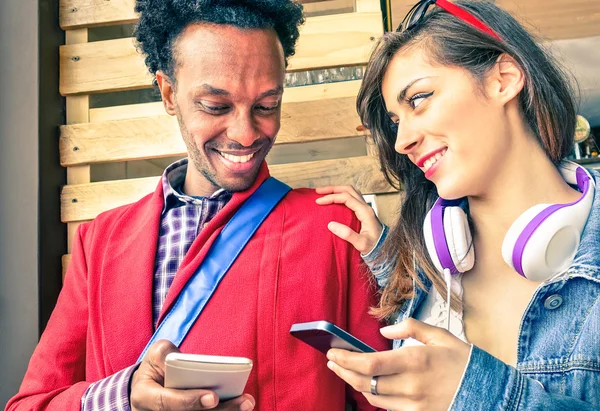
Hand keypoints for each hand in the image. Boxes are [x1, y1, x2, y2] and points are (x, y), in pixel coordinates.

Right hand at [131, 340, 254, 410]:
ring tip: (247, 402)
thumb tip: (188, 362)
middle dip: (219, 410)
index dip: (190, 401)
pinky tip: (241, 406)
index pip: (167, 402)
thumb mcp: (156, 353)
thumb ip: (168, 354)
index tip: (214, 397)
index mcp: (144, 396)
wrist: (151, 382)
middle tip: (244, 402)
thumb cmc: (157, 365)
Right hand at [315, 185, 382, 253]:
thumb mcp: (361, 244)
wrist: (384, 249)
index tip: (319, 202)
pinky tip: (335, 199)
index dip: (331, 197)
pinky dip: (342, 195)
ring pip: (351, 191)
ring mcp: (365, 208)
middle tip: (318, 191)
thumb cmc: (374, 247)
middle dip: (332, 189)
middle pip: (348, 190)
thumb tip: (330, 225)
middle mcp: (366, 206)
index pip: (346, 197)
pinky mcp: (363, 211)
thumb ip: (347, 234)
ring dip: (337, 190)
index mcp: (365, 212)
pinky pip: (352, 197)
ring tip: (325, 192)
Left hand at [326, 319, 470, 410]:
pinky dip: (373, 396)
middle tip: (332, 362)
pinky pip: (387, 407)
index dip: (346, 359)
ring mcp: (414, 405)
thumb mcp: (440, 336)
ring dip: (354, 383)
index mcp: (415, 361)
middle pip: (365, 382)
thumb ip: (410, 328)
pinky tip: (366, 385)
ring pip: (372, 397)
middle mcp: (411, 385)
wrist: (490, 393)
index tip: (333, 353)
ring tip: (344, 371)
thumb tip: (385, 332)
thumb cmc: (464, 362)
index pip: (370, 363)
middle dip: (344, 371)